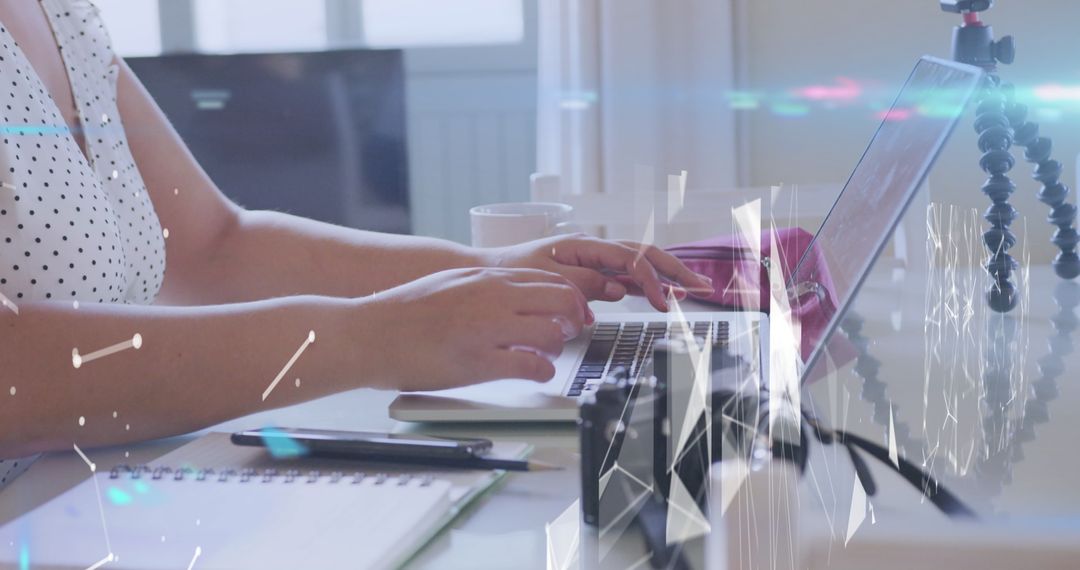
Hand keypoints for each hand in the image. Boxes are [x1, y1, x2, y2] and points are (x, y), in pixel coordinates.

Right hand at [354, 267, 588, 390]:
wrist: (368, 333)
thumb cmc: (403, 312)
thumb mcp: (451, 283)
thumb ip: (485, 287)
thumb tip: (514, 294)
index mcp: (486, 278)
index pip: (550, 280)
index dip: (568, 298)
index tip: (569, 312)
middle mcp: (491, 298)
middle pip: (561, 301)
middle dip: (573, 320)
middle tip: (567, 333)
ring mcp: (485, 329)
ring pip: (552, 333)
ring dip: (557, 347)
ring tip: (546, 355)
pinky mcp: (477, 361)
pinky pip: (530, 365)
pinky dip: (542, 371)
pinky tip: (535, 372)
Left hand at [481, 235, 713, 311]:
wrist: (493, 270)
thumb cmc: (514, 271)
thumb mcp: (546, 278)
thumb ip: (583, 284)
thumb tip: (617, 289)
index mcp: (585, 245)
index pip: (630, 259)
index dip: (651, 279)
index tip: (663, 302)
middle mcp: (595, 249)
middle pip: (645, 254)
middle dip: (675, 270)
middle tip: (701, 286)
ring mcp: (596, 259)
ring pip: (641, 263)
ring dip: (667, 275)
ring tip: (693, 289)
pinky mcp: (593, 272)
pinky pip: (627, 274)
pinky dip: (649, 283)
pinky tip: (666, 293)